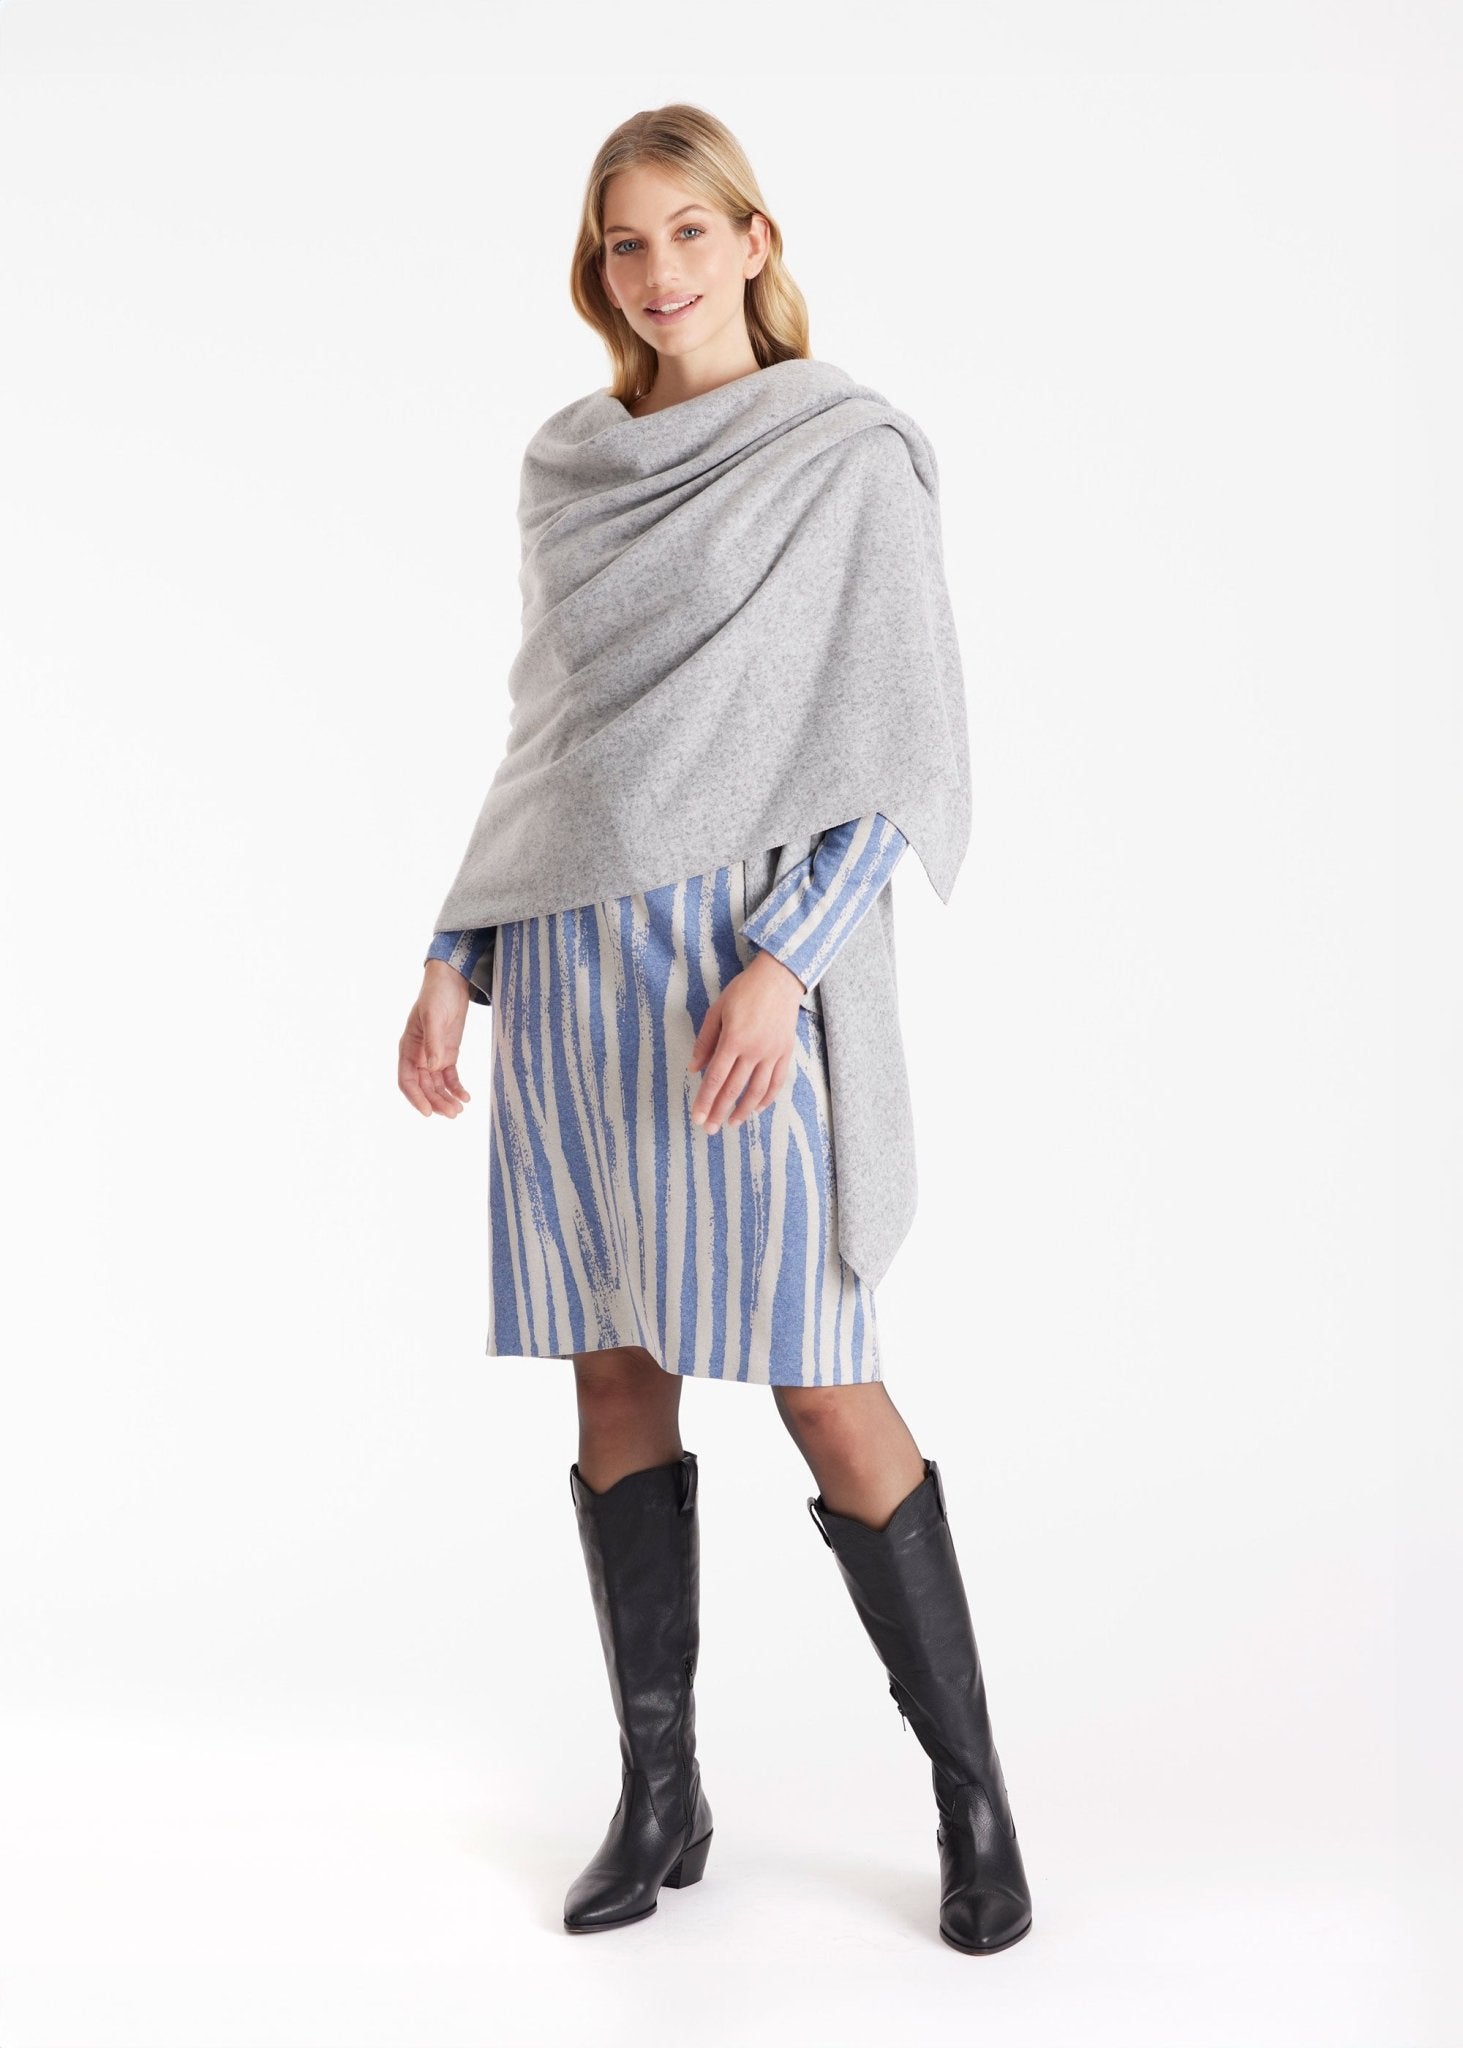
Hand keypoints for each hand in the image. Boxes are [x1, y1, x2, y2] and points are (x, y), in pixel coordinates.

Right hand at [399, 960, 472, 1117]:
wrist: (451, 981)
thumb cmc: (437, 995)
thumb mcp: (434, 1017)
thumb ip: (433, 1042)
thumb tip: (432, 1068)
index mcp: (408, 1048)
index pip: (406, 1080)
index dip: (416, 1098)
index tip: (428, 1112)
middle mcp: (418, 1056)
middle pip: (424, 1087)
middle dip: (436, 1102)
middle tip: (453, 1114)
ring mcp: (433, 1056)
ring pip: (437, 1086)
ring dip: (446, 1099)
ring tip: (460, 1110)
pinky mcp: (448, 1053)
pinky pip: (450, 1077)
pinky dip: (456, 1088)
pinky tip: (466, 1097)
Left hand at [687, 950, 804, 1133]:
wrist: (779, 979)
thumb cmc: (744, 991)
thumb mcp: (717, 1011)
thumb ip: (705, 1041)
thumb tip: (694, 1069)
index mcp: (734, 1039)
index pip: (716, 1078)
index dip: (705, 1100)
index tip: (697, 1117)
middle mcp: (754, 1050)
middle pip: (734, 1089)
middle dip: (719, 1111)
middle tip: (709, 1129)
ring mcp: (772, 1053)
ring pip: (757, 1090)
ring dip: (743, 1110)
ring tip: (731, 1123)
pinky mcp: (786, 1052)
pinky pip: (777, 1082)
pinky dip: (766, 1098)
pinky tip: (756, 1108)